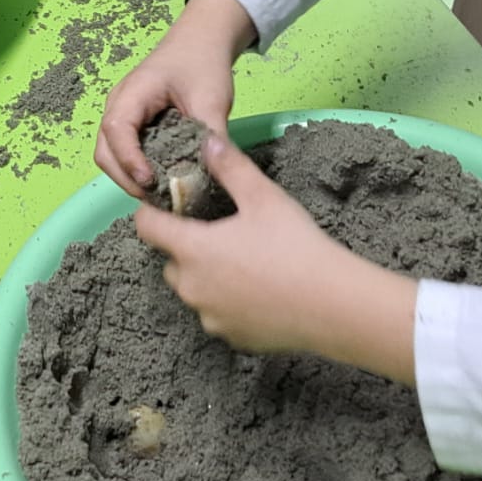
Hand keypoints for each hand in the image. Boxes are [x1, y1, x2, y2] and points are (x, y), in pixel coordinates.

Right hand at [96, 0, 256, 196]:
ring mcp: (122, 115)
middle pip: (104, 151)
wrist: (201, 40)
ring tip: (159, 195)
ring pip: (110, 155)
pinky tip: (160, 182)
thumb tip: (217, 175)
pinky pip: (123, 151)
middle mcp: (118, 105)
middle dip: (125, 178)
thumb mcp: (212, 98)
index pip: (116, 131)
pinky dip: (136, 170)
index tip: (150, 182)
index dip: (128, 160)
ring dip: (129, 177)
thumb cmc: (202, 63)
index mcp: (132, 93)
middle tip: (157, 198)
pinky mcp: (132, 123)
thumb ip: (212, 136)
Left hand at [134, 134, 418, 383]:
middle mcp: (191, 288)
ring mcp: (209, 317)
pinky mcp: (231, 338)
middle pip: (170, 262)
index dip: (153, 213)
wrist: (334, 307)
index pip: (147, 227)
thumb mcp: (264, 197)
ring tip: (243, 263)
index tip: (171, 205)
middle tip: (220, 234)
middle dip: (186, 247)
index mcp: (191, 250)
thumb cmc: (296, 246)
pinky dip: (228, 303)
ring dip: (206, 277)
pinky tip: (258, 293)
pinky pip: (217, 315)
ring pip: (194, 291)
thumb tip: (207, 142)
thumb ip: (230, 167)